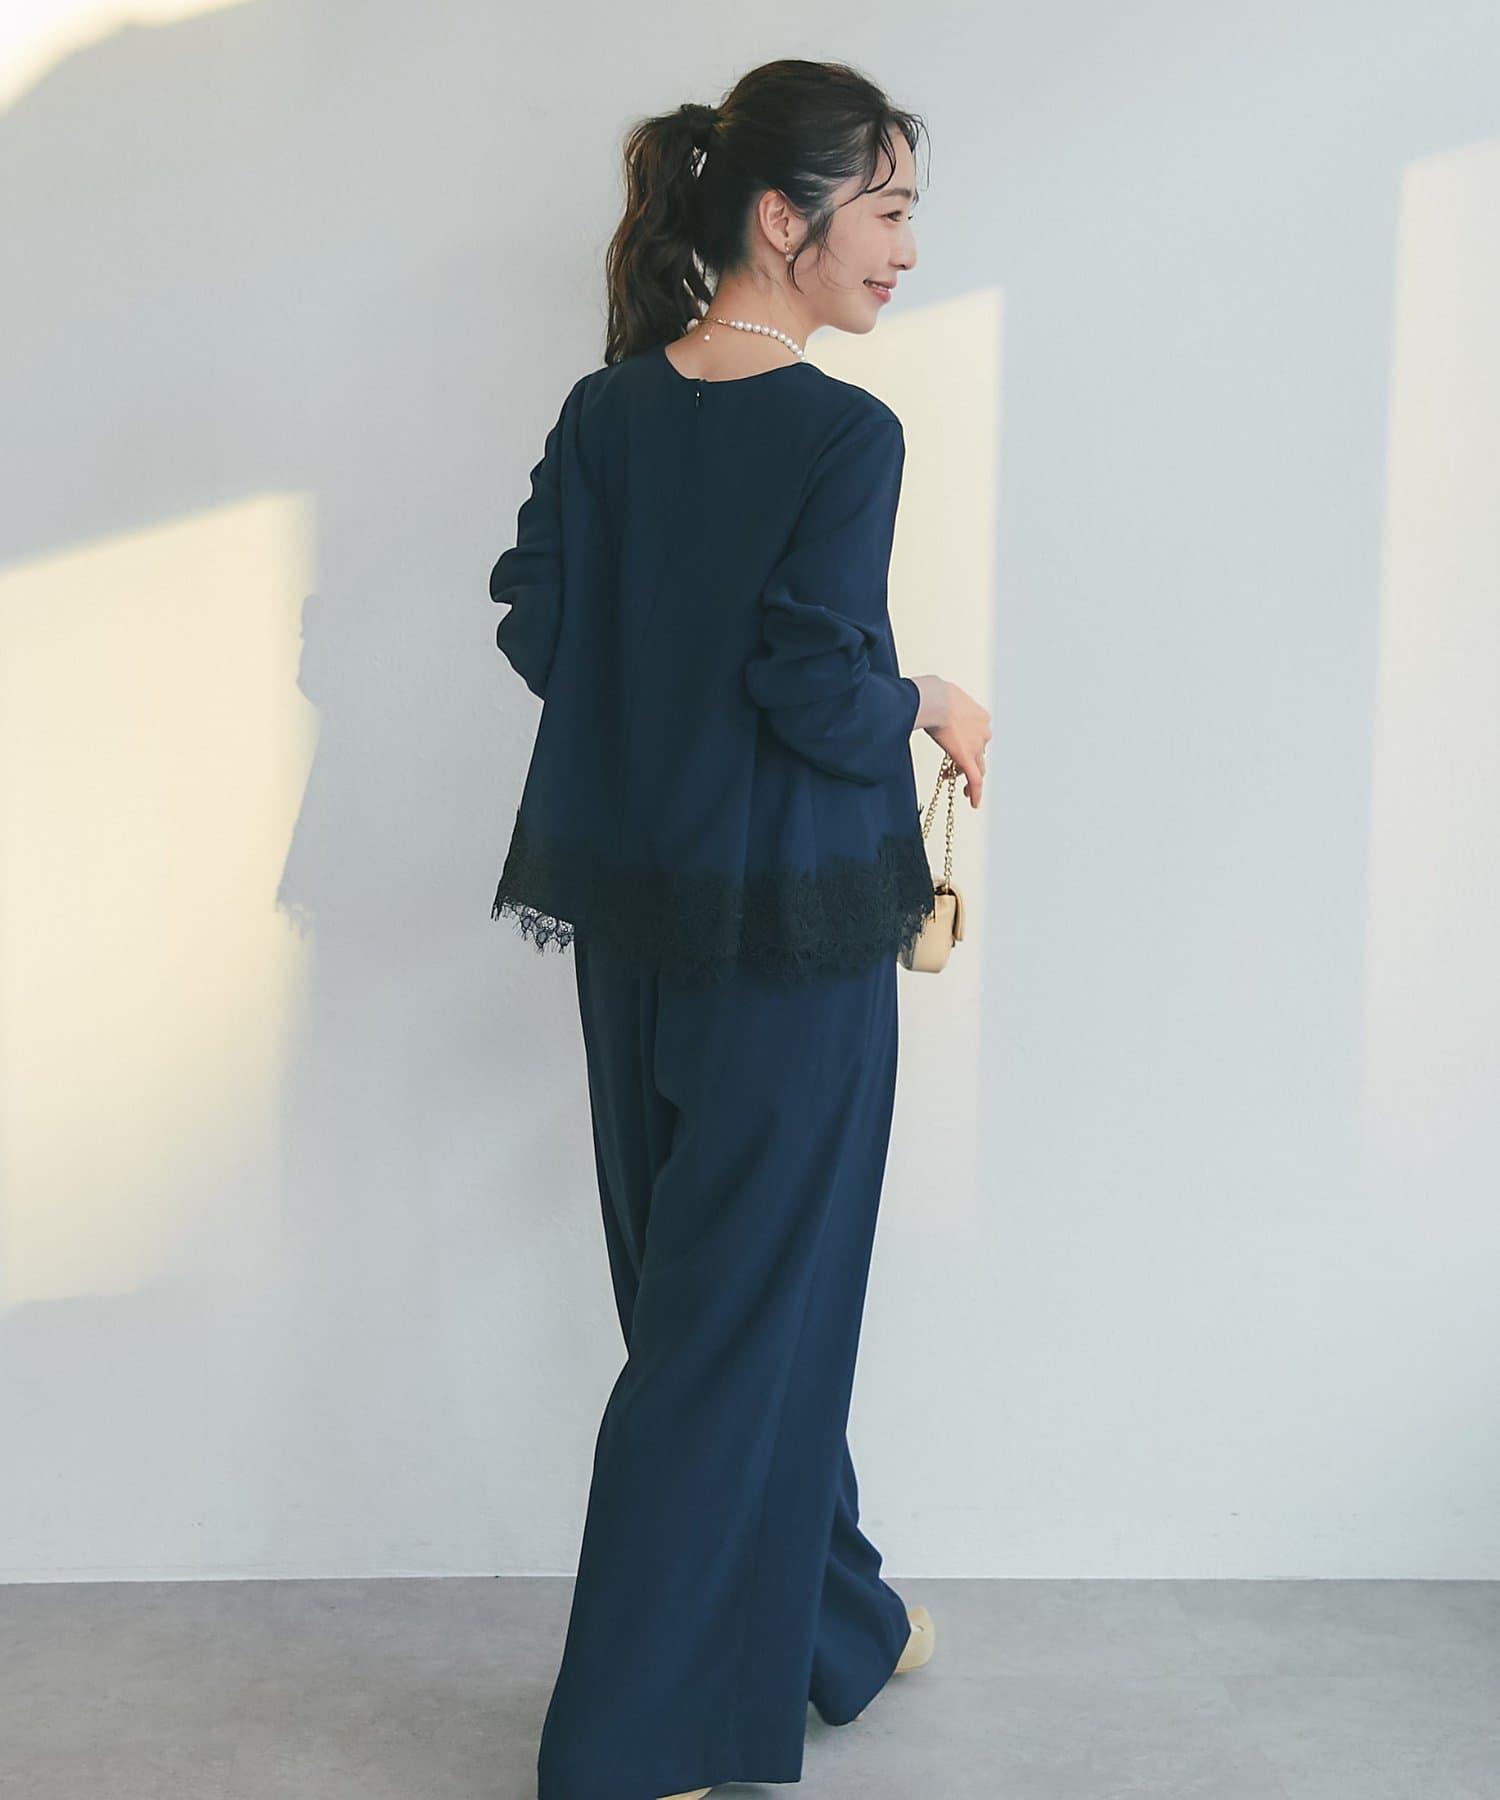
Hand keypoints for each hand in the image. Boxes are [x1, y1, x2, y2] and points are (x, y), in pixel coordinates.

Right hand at [910, 676, 990, 807]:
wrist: (936, 699)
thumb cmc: (934, 694)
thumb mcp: (944, 697)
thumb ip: (943, 707)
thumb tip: (926, 704)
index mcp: (980, 716)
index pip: (977, 735)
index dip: (966, 744)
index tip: (956, 747)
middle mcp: (984, 731)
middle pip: (979, 753)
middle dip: (966, 761)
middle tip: (952, 768)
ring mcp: (977, 746)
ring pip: (976, 766)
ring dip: (963, 774)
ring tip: (948, 778)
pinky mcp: (968, 759)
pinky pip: (975, 780)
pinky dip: (976, 792)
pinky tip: (974, 803)